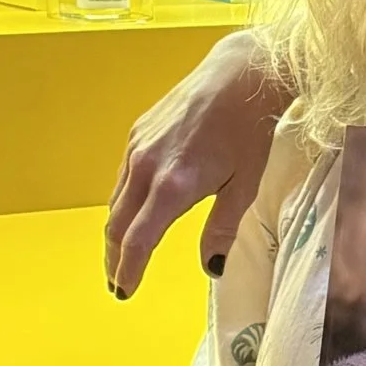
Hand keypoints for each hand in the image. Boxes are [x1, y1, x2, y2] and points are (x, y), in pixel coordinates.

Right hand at [106, 29, 286, 297]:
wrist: (240, 73)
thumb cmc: (249, 128)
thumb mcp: (245, 186)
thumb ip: (223, 229)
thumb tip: (211, 267)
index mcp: (174, 185)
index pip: (138, 241)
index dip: (129, 271)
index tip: (125, 292)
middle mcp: (147, 166)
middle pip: (118, 225)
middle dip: (115, 258)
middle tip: (118, 282)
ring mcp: (138, 147)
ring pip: (116, 202)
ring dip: (116, 232)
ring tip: (121, 255)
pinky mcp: (137, 133)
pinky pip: (122, 178)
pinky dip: (123, 203)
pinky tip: (133, 214)